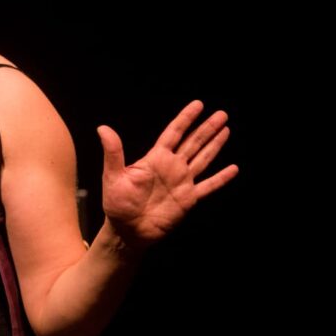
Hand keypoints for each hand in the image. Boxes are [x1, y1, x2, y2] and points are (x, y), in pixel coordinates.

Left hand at [99, 100, 237, 248]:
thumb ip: (113, 152)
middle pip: (193, 142)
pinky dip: (221, 178)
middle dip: (207, 128)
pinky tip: (233, 168)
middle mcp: (171, 167)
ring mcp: (182, 182)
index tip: (198, 104)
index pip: (174, 133)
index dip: (186, 118)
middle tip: (222, 113)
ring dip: (215, 145)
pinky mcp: (188, 199)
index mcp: (155, 158)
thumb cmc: (117, 203)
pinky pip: (208, 186)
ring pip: (203, 158)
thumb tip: (102, 128)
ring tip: (226, 129)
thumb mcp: (113, 176)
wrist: (128, 231)